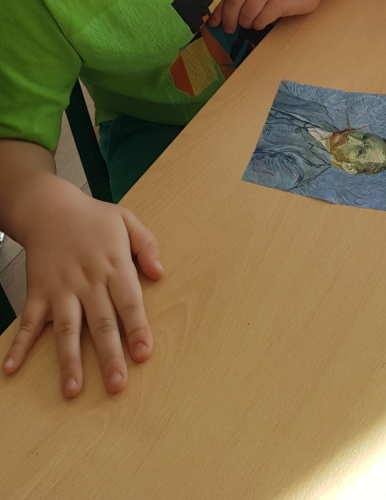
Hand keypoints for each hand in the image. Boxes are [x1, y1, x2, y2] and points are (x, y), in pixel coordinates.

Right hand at [2, 178, 161, 398]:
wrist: (48, 207)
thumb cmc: (91, 217)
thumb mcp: (127, 220)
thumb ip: (147, 246)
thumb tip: (160, 274)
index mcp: (113, 264)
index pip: (129, 301)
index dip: (137, 328)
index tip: (143, 354)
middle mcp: (88, 280)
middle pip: (100, 322)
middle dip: (109, 355)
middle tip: (116, 385)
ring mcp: (60, 289)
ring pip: (66, 329)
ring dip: (69, 360)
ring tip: (72, 389)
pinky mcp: (38, 292)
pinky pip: (28, 322)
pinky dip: (19, 346)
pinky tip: (12, 368)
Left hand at [208, 0, 327, 33]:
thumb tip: (219, 11)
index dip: (218, 8)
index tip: (212, 20)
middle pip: (235, 4)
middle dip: (229, 19)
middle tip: (228, 28)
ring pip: (247, 14)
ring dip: (245, 23)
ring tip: (247, 22)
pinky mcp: (281, 3)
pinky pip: (261, 20)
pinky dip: (258, 24)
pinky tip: (260, 21)